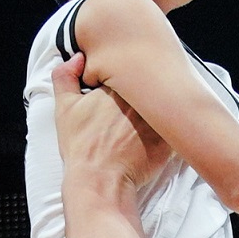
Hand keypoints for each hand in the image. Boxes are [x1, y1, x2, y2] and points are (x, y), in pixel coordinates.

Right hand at [50, 60, 170, 208]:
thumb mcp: (64, 109)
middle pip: (146, 87)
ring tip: (145, 122)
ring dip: (158, 108)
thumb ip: (64, 77)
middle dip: (142, 93)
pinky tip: (157, 134)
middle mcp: (138, 99)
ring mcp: (155, 118)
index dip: (122, 82)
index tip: (118, 93)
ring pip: (163, 104)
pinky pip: (174, 125)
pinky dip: (168, 128)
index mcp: (115, 87)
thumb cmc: (81, 147)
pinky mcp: (168, 138)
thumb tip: (77, 57)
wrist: (99, 180)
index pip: (125, 73)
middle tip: (131, 111)